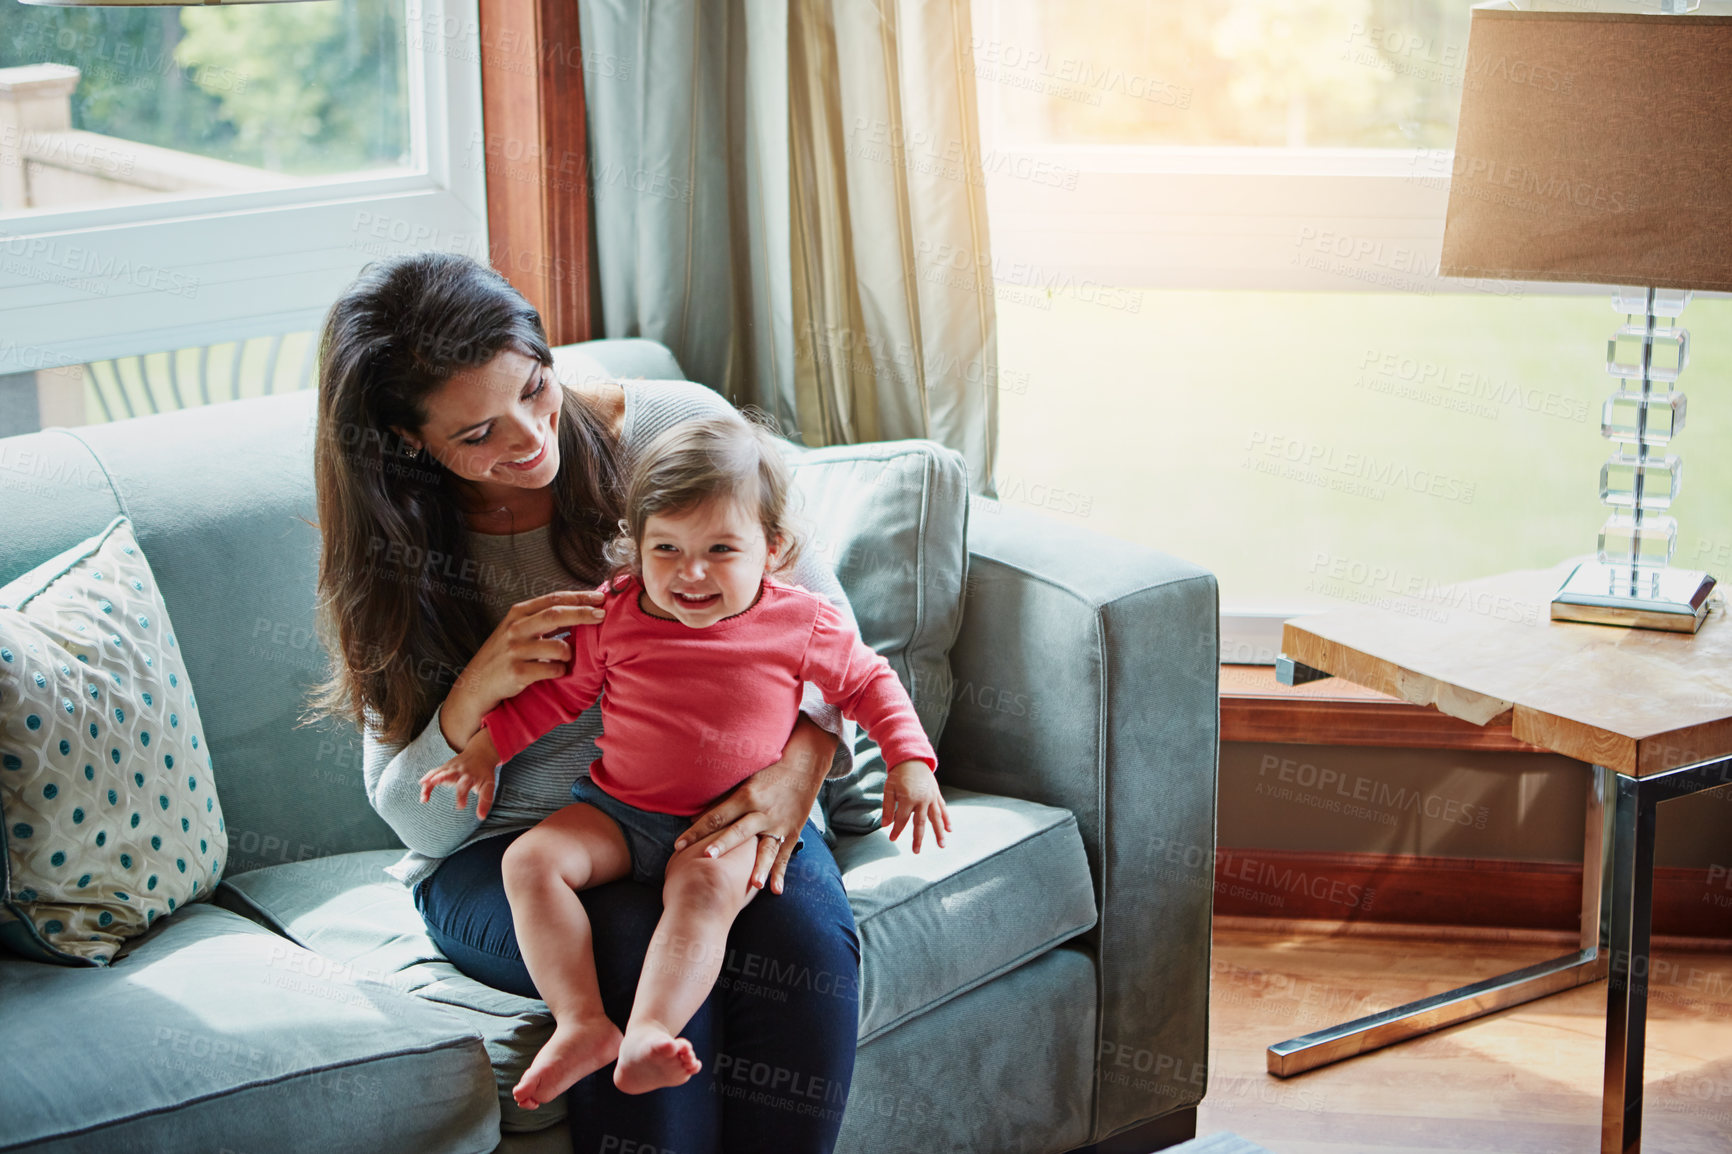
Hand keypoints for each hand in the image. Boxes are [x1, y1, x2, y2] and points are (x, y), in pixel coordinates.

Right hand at [419, 729, 501, 818]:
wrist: (480, 753)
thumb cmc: (484, 773)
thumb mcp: (488, 785)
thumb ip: (485, 801)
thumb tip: (481, 817)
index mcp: (471, 775)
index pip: (466, 785)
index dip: (462, 796)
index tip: (461, 807)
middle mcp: (460, 770)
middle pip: (449, 774)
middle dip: (442, 779)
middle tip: (434, 784)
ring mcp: (451, 767)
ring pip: (438, 773)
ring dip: (430, 782)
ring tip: (423, 797)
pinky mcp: (445, 767)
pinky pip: (434, 772)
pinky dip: (427, 778)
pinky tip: (421, 786)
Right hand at [441, 589, 606, 749]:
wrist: (476, 686)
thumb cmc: (504, 656)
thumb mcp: (517, 630)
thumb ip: (541, 619)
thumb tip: (579, 607)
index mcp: (518, 614)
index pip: (553, 599)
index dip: (579, 597)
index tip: (600, 598)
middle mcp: (515, 629)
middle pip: (556, 615)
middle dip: (583, 613)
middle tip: (602, 615)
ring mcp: (515, 650)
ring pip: (559, 646)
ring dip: (570, 653)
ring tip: (566, 659)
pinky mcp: (517, 672)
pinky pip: (553, 669)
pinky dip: (561, 671)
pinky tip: (556, 672)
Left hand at [672, 716, 834, 894]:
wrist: (803, 766)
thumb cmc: (767, 773)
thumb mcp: (743, 781)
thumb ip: (720, 801)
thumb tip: (692, 818)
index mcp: (746, 796)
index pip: (716, 816)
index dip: (697, 830)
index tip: (679, 845)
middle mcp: (762, 812)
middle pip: (739, 831)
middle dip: (723, 845)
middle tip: (707, 858)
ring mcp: (778, 824)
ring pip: (767, 848)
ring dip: (759, 866)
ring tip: (753, 885)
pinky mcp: (791, 833)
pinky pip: (784, 856)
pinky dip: (780, 873)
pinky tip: (775, 891)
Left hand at [882, 761, 948, 852]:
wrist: (913, 758)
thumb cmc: (898, 774)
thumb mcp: (889, 789)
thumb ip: (888, 807)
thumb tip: (886, 825)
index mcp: (908, 798)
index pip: (902, 820)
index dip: (896, 830)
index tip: (892, 839)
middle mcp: (922, 799)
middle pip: (920, 823)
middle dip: (918, 838)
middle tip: (916, 851)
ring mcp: (931, 797)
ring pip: (936, 818)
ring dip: (939, 832)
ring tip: (942, 845)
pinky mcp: (936, 794)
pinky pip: (942, 809)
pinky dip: (946, 819)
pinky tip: (949, 829)